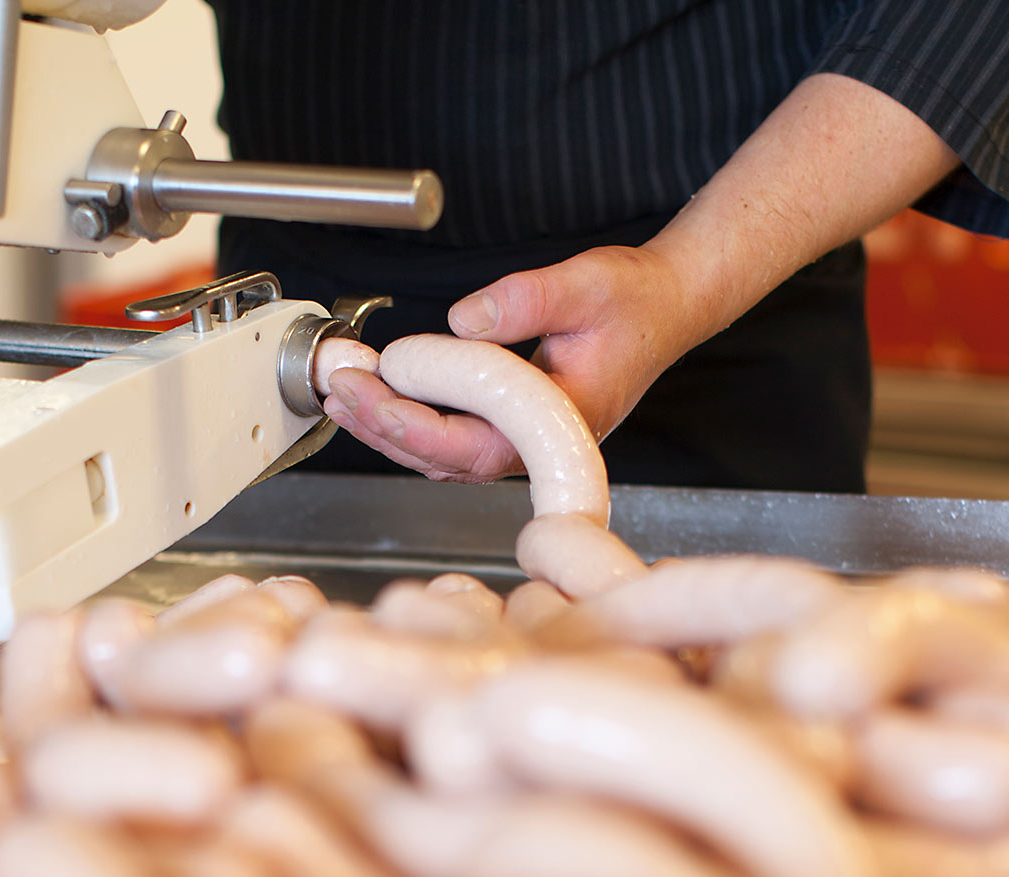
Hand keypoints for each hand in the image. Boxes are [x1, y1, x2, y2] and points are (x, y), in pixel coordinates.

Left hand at [323, 245, 700, 481]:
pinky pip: (454, 435)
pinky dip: (411, 418)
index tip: (370, 392)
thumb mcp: (583, 285)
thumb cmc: (635, 304)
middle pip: (447, 459)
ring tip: (345, 393)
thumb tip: (465, 319)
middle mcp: (542, 443)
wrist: (668, 305)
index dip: (413, 425)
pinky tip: (381, 394)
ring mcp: (527, 438)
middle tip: (340, 386)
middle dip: (383, 426)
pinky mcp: (515, 424)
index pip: (474, 446)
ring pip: (445, 454)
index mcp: (563, 422)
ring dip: (389, 427)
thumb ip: (524, 300)